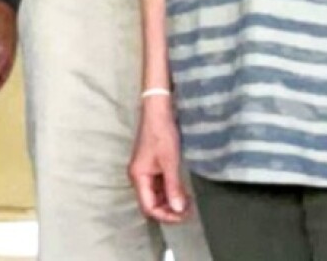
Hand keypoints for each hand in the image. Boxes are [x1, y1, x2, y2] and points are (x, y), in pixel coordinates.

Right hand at [129, 94, 192, 223]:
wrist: (157, 111)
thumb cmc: (162, 133)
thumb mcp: (170, 162)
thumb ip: (173, 187)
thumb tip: (178, 209)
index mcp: (138, 177)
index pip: (148, 207)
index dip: (165, 215)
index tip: (183, 215)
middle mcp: (138, 177)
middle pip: (151, 203)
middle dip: (169, 209)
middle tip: (188, 210)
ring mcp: (144, 171)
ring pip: (155, 195)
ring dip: (170, 201)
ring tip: (187, 202)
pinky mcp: (150, 166)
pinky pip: (158, 185)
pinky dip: (169, 191)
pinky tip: (182, 191)